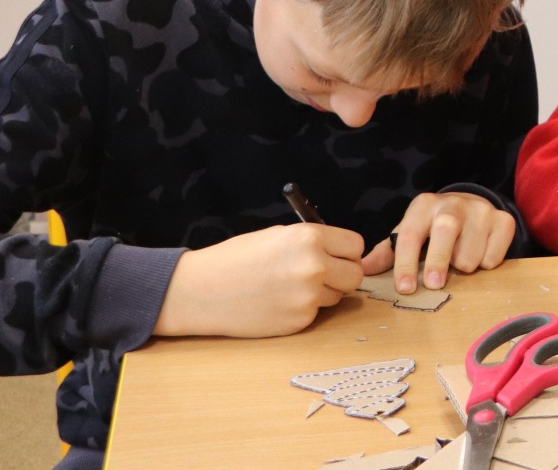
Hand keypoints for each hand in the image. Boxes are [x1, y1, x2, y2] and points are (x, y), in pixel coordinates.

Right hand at [154, 224, 363, 337]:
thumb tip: (340, 251)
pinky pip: (316, 314)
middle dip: (342, 274)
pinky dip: (304, 310)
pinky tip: (279, 303)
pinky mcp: (299, 321)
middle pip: (355, 275)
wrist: (201, 291)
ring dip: (323, 293)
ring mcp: (308, 297)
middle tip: (322, 275)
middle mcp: (314, 266)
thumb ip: (313, 242)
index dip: (346, 252)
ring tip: (290, 288)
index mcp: (310, 238)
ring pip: (337, 296)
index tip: (337, 255)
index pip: (356, 246)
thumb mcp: (278, 236)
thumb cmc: (236, 259)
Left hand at [361, 192, 516, 293]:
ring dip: (464, 266)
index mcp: (423, 206)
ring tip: (459, 263)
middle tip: (434, 284)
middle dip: (438, 260)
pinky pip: (495, 254)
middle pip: (445, 230)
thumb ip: (387, 251)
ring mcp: (481, 210)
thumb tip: (362, 269)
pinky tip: (480, 255)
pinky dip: (486, 263)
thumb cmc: (432, 226)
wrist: (471, 204)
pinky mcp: (504, 220)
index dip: (405, 263)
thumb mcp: (409, 232)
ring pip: (472, 250)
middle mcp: (453, 203)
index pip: (410, 234)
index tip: (405, 288)